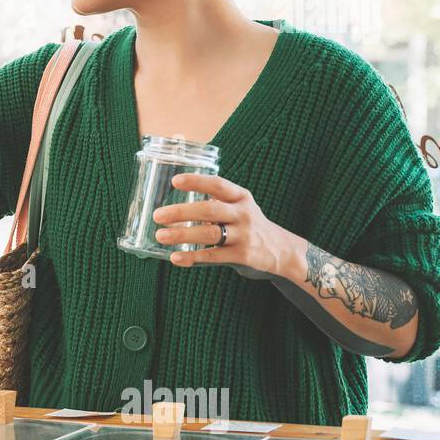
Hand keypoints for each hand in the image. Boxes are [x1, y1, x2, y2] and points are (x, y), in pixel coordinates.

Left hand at [151, 173, 297, 278]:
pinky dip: (192, 257)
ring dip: (182, 235)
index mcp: (241, 197)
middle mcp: (243, 213)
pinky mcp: (242, 255)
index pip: (218, 185)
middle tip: (158, 215)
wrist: (281, 251)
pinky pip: (213, 256)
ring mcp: (244, 235)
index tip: (175, 181)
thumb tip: (173, 210)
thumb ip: (213, 205)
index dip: (196, 181)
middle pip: (210, 210)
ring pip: (209, 233)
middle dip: (181, 212)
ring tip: (161, 235)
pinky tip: (175, 258)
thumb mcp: (239, 208)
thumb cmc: (248, 225)